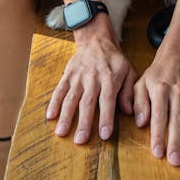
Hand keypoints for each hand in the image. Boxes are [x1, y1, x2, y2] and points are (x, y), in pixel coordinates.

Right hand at [45, 17, 137, 143]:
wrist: (96, 39)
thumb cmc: (114, 59)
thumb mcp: (128, 71)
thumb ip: (128, 91)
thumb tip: (129, 112)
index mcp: (110, 78)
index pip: (108, 99)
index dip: (106, 117)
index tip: (105, 134)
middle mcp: (93, 78)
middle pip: (87, 102)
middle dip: (84, 122)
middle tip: (80, 140)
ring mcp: (78, 76)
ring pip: (71, 98)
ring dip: (66, 116)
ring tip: (61, 133)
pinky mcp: (68, 75)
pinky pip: (59, 89)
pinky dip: (54, 102)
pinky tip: (50, 116)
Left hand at [133, 41, 179, 165]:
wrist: (177, 55)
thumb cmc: (157, 74)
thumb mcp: (141, 83)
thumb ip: (139, 102)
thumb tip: (140, 123)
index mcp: (160, 89)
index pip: (159, 115)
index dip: (158, 134)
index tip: (157, 152)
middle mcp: (177, 92)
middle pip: (177, 120)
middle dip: (176, 141)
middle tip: (174, 160)